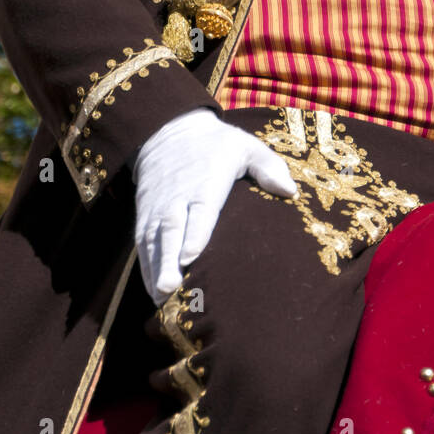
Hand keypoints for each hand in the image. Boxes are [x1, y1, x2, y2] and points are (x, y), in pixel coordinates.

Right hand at [130, 108, 297, 303]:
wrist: (169, 132)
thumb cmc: (217, 145)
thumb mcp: (245, 146)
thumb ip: (268, 166)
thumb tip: (290, 190)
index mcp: (205, 180)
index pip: (200, 208)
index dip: (194, 233)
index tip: (191, 257)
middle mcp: (177, 196)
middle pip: (170, 229)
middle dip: (168, 260)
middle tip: (169, 289)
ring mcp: (158, 207)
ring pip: (153, 240)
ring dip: (155, 270)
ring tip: (160, 300)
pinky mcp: (145, 215)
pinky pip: (143, 242)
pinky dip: (146, 268)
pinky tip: (153, 293)